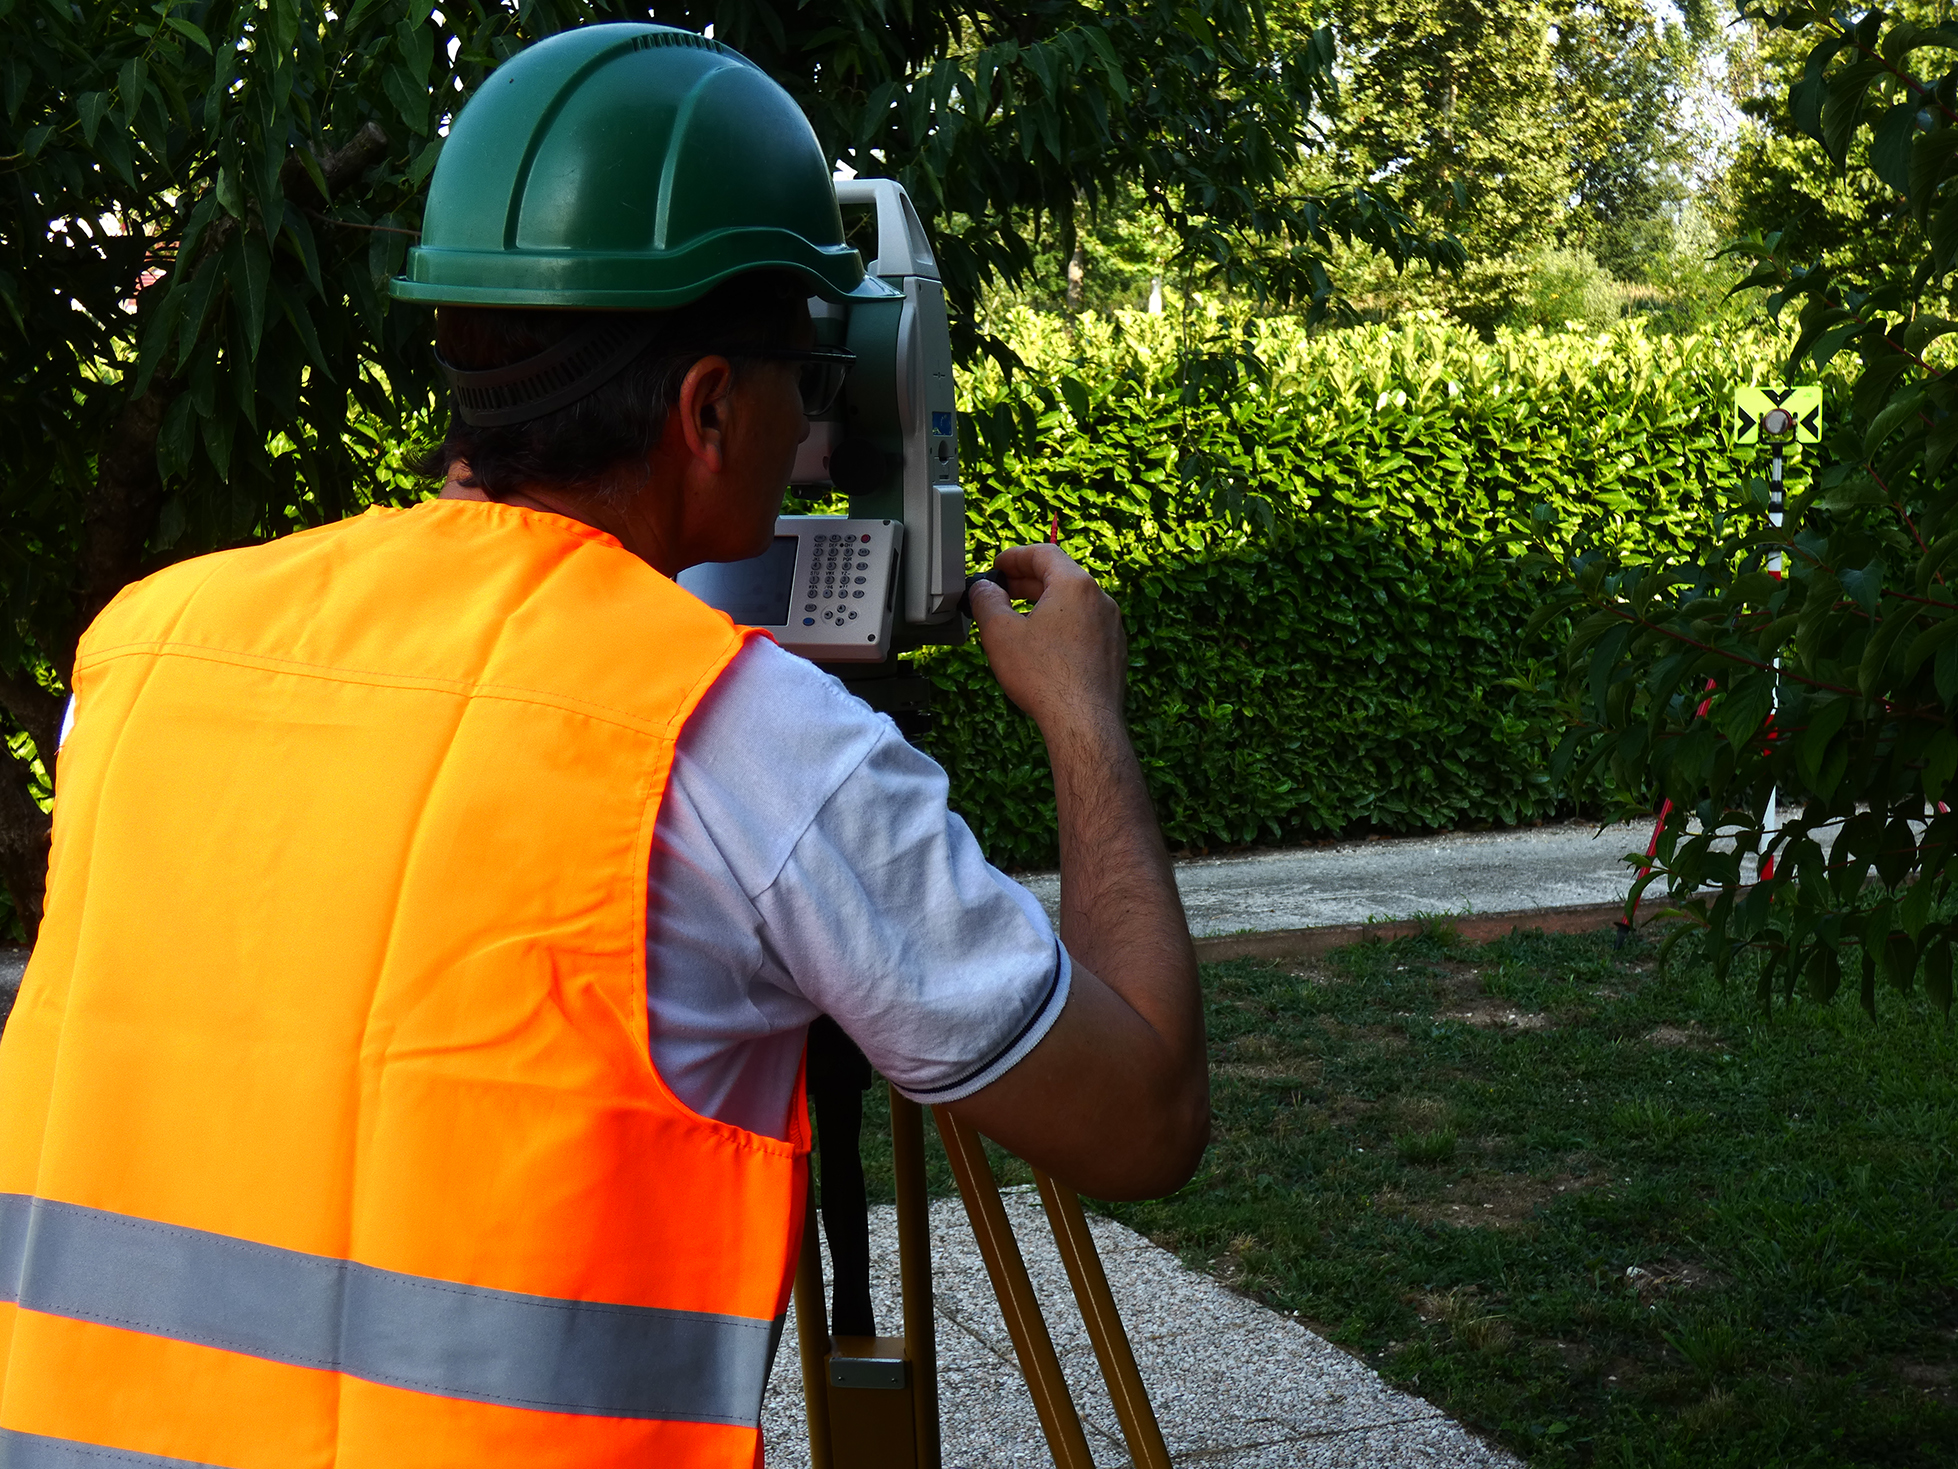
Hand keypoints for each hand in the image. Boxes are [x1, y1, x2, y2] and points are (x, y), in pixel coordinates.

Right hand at [966, 544, 1126, 736]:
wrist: (1084, 722)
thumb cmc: (1045, 678)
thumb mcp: (1000, 633)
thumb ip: (986, 602)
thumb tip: (982, 589)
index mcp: (1075, 585)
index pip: (1044, 554)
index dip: (1015, 556)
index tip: (999, 565)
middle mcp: (1100, 600)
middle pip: (1061, 577)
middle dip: (1028, 582)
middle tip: (1003, 591)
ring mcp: (1112, 627)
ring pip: (1074, 605)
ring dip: (1045, 605)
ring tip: (1019, 620)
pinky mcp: (1114, 652)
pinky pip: (1085, 628)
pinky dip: (1062, 627)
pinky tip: (1044, 647)